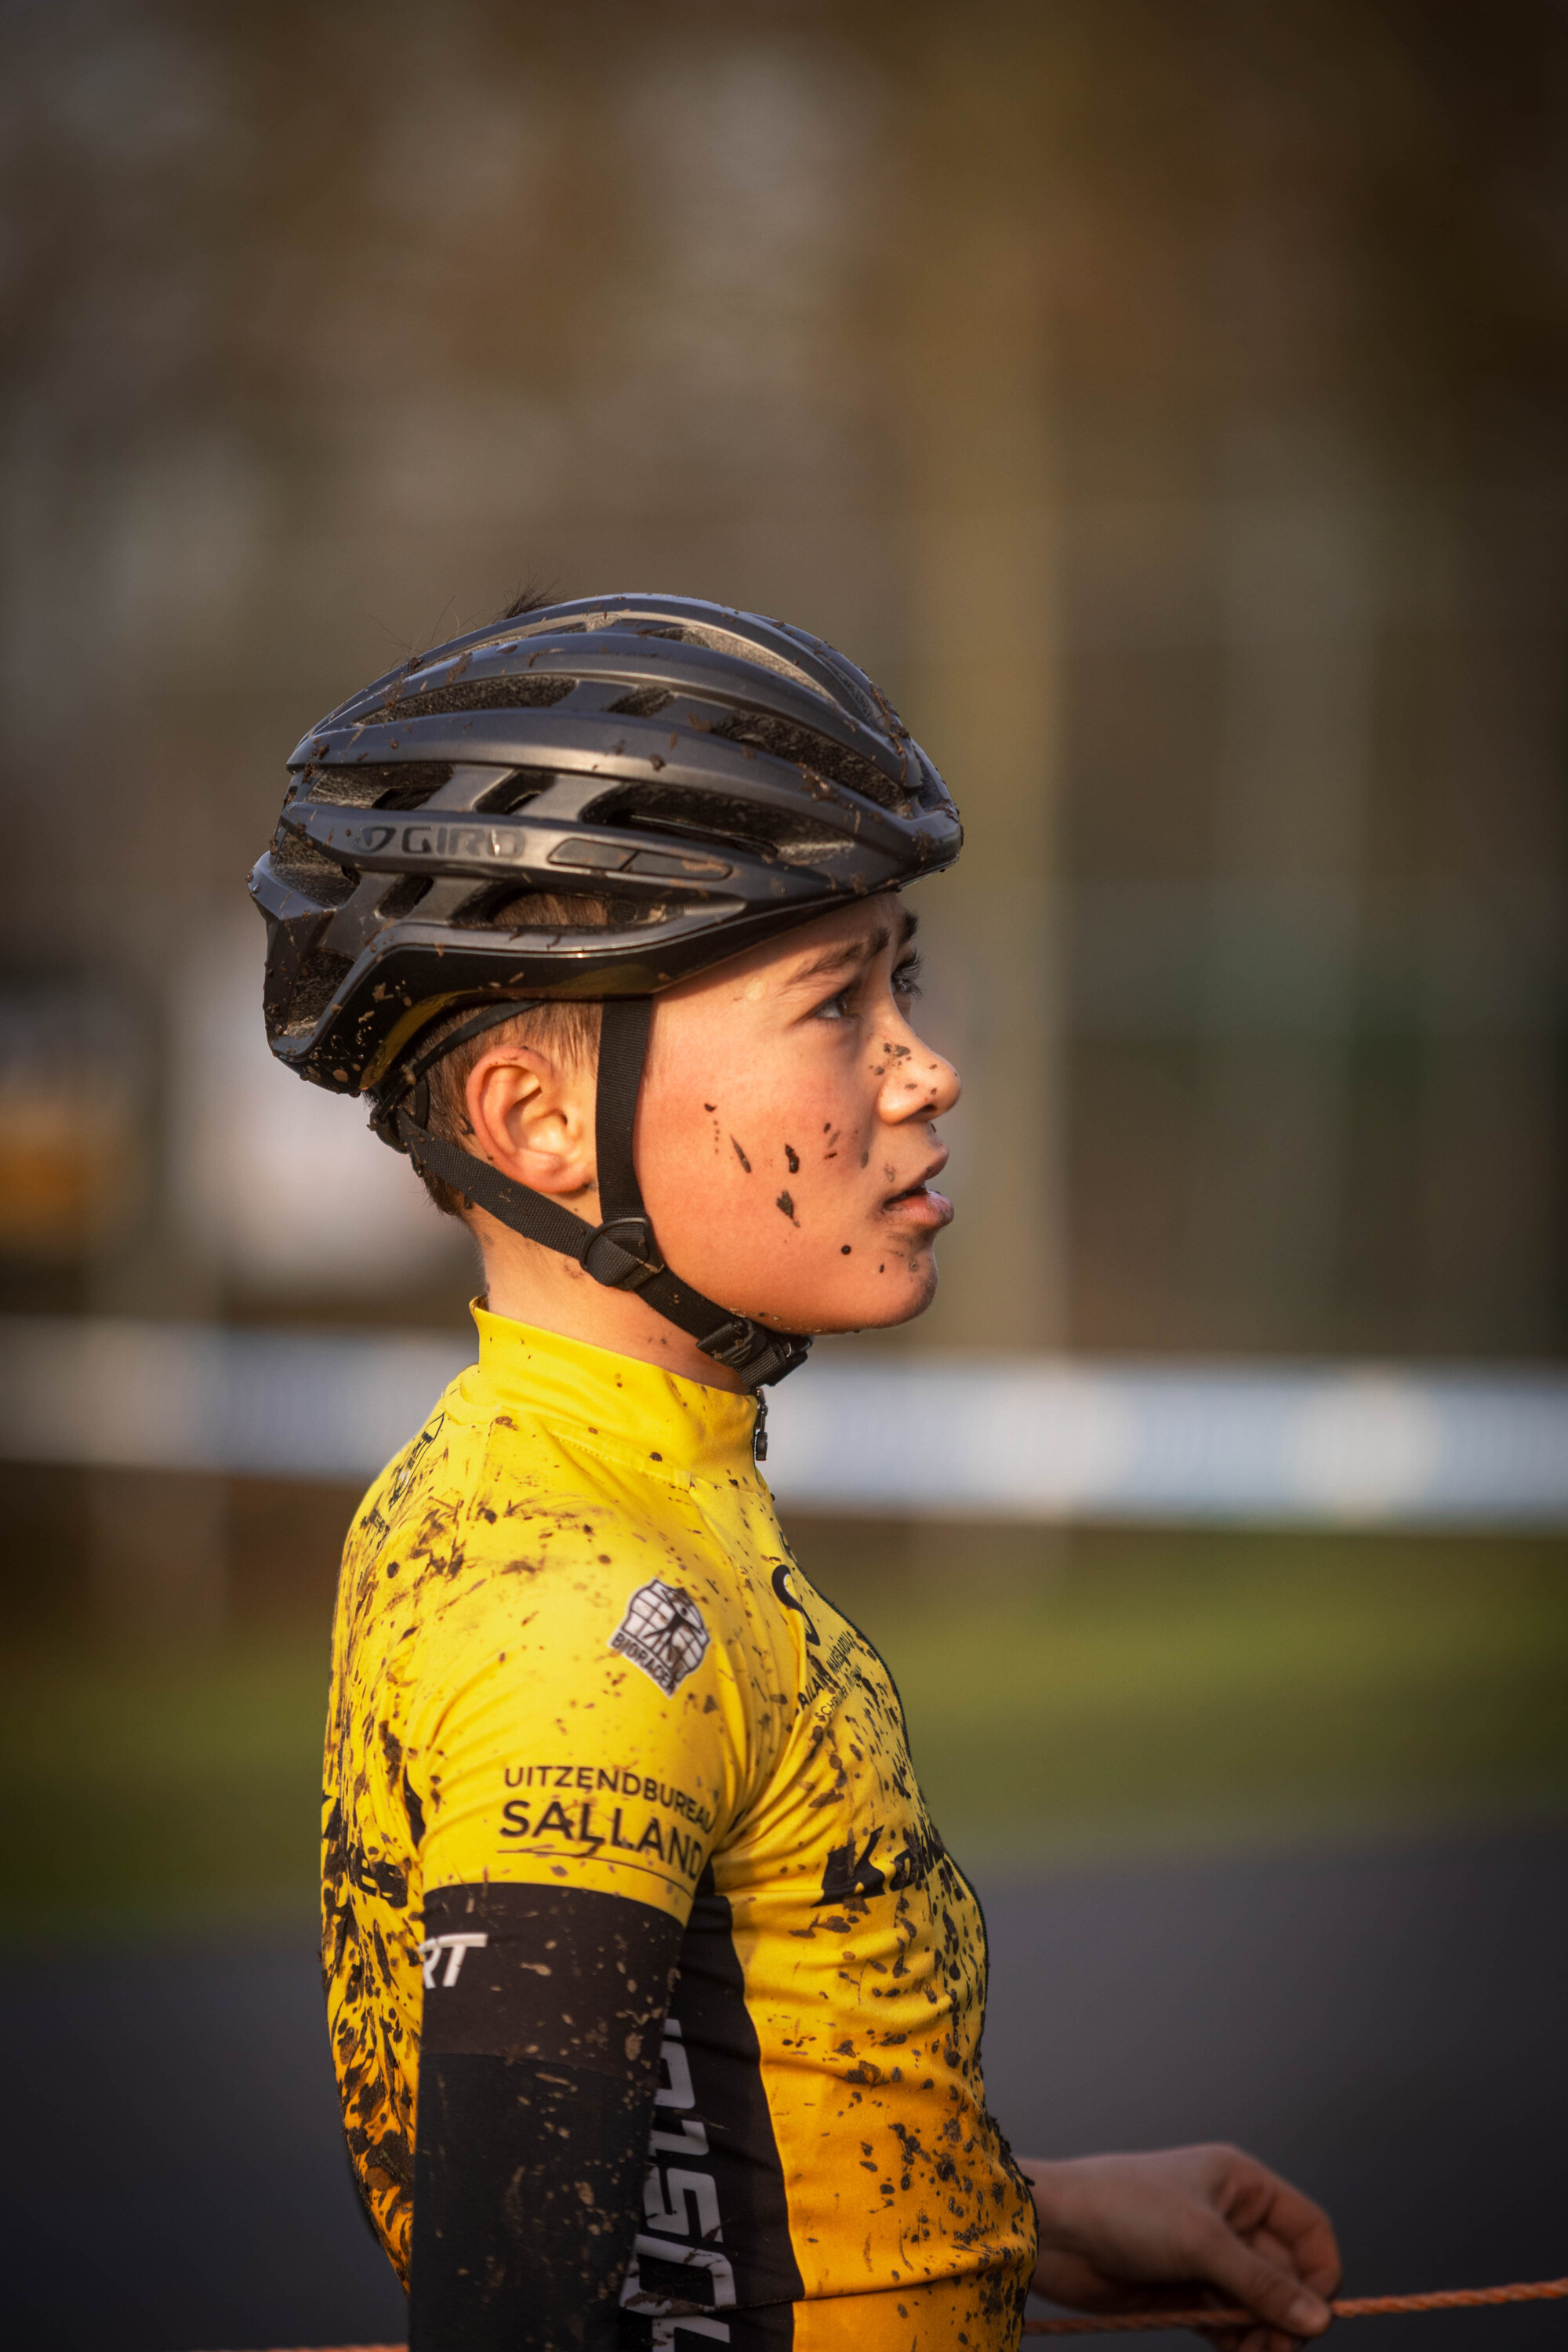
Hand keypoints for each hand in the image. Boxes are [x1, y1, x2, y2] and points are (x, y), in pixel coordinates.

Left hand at [1021, 2144, 1340, 2351]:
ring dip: (1264, 2334)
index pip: (1309, 2230)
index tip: (1311, 2317)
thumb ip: (1262, 2284)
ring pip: (1260, 2304)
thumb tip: (1321, 2319)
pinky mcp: (1184, 2290)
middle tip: (1275, 2349)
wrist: (1054, 2232)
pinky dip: (1238, 2341)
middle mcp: (1230, 2217)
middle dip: (1288, 2315)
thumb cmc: (1125, 2210)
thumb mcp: (1201, 2242)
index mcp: (1241, 2184)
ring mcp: (1208, 2256)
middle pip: (1287, 2275)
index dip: (1320, 2274)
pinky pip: (1229, 2321)